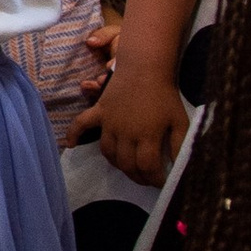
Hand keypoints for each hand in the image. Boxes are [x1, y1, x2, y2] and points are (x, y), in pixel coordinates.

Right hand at [72, 59, 187, 187]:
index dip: (154, 180)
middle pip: (127, 164)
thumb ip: (180, 146)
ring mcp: (109, 123)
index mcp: (147, 136)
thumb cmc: (165, 95)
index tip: (161, 183)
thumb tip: (180, 167)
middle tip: (147, 178)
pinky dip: (73, 135)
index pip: (147, 168)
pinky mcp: (99, 111)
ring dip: (118, 165)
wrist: (146, 68)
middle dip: (138, 176)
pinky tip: (70, 146)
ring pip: (108, 153)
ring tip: (129, 167)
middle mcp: (125, 133)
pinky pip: (81, 124)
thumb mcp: (180, 121)